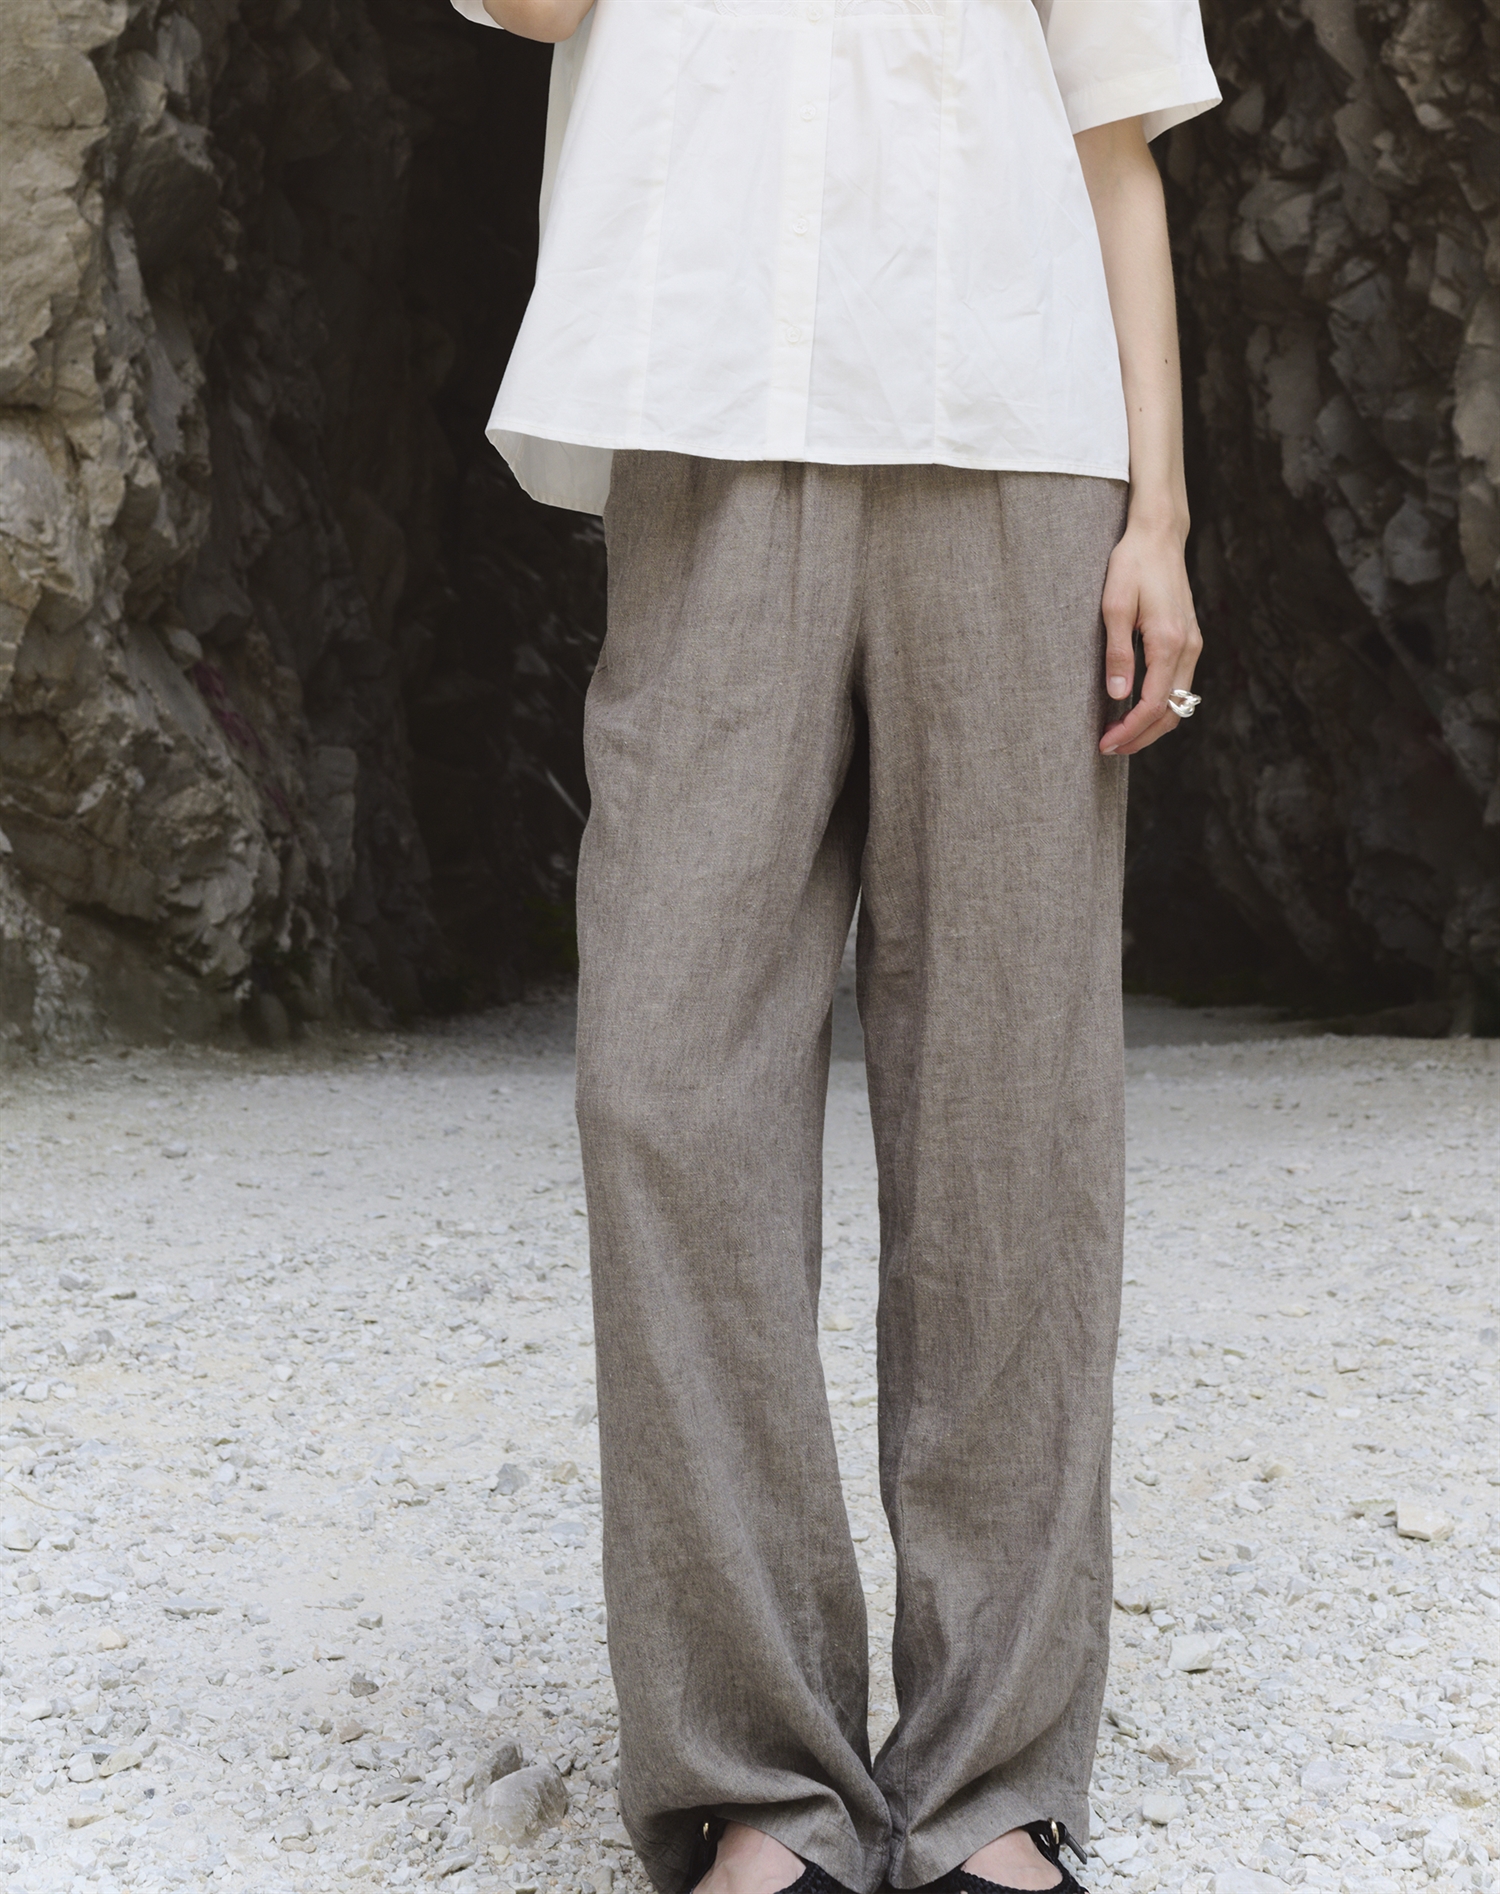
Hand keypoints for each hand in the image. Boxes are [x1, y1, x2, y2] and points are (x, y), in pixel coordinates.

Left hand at [1098, 517, 1201, 756]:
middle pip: (1172, 712)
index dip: (1130, 730)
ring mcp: (1193, 645)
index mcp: (1170, 642)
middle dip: (1141, 737)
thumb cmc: (1132, 565)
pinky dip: (1160, 706)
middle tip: (1109, 748)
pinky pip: (1179, 686)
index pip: (1153, 704)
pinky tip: (1134, 709)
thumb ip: (1117, 654)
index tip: (1106, 743)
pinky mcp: (1190, 641)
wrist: (1159, 537)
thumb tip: (1117, 697)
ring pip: (1179, 702)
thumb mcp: (1114, 606)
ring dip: (1152, 725)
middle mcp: (1189, 648)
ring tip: (1120, 735)